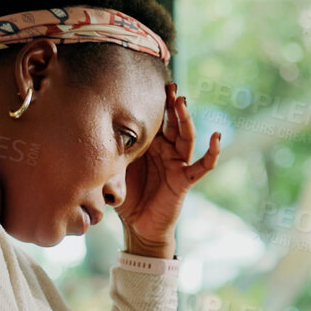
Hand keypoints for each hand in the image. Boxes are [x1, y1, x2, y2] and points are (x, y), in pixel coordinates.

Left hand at [116, 83, 220, 257]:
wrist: (138, 227)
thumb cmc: (128, 198)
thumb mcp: (115, 170)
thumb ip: (113, 153)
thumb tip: (92, 132)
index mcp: (150, 147)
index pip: (155, 120)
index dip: (156, 103)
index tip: (150, 83)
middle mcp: (166, 151)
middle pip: (172, 123)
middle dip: (172, 104)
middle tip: (169, 85)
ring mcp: (177, 164)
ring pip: (186, 137)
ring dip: (185, 119)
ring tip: (182, 102)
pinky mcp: (184, 179)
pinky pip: (203, 165)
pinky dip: (212, 152)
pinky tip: (217, 137)